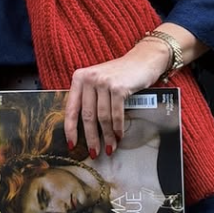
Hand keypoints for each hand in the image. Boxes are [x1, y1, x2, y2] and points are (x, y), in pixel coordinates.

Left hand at [63, 43, 170, 158]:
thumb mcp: (99, 82)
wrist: (143, 60)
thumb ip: (89, 98)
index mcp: (79, 78)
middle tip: (94, 152)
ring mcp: (104, 82)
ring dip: (107, 136)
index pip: (71, 108)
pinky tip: (119, 136)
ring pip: (102, 117)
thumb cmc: (120, 74)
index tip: (71, 144)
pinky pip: (116, 114)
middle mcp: (89, 78)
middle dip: (91, 138)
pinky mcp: (118, 87)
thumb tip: (85, 129)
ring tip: (110, 147)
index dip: (70, 129)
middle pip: (87, 116)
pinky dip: (117, 128)